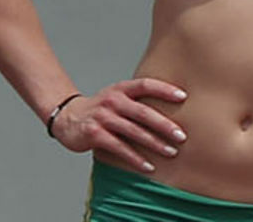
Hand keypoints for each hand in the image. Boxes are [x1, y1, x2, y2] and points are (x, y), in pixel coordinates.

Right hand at [50, 78, 187, 172]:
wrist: (68, 117)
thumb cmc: (103, 108)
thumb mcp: (118, 96)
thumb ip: (139, 100)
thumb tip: (174, 108)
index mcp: (121, 89)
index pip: (146, 85)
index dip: (164, 89)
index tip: (184, 96)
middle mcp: (113, 100)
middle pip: (143, 112)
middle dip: (165, 125)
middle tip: (182, 136)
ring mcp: (103, 117)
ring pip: (134, 132)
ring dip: (154, 144)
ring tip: (171, 152)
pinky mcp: (95, 134)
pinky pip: (119, 148)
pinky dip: (135, 158)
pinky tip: (148, 166)